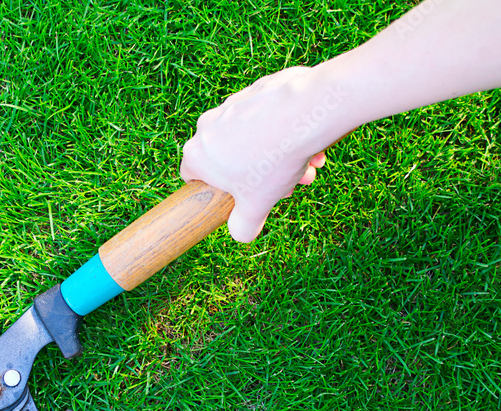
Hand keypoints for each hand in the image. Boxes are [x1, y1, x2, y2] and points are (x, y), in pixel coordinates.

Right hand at [180, 66, 344, 242]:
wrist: (305, 112)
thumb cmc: (272, 161)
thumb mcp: (256, 207)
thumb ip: (243, 225)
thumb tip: (241, 233)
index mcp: (197, 153)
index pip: (191, 175)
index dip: (215, 189)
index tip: (237, 195)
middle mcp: (209, 125)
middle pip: (230, 158)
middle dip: (260, 175)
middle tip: (287, 185)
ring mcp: (234, 102)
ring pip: (252, 137)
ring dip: (276, 155)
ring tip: (306, 165)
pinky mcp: (260, 87)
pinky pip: (269, 115)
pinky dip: (286, 128)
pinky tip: (308, 139)